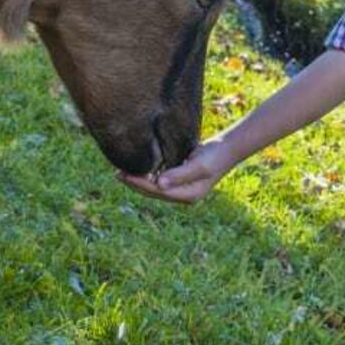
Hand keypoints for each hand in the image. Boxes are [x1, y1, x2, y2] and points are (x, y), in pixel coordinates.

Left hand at [116, 138, 238, 204]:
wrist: (227, 148)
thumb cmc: (214, 156)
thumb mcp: (198, 166)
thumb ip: (180, 175)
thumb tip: (159, 184)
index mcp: (187, 196)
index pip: (157, 191)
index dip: (139, 184)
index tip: (123, 175)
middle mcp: (183, 195)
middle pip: (154, 191)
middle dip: (136, 183)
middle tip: (117, 174)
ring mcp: (182, 188)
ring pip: (156, 186)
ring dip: (140, 179)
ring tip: (123, 171)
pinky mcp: (181, 178)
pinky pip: (161, 179)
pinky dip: (149, 174)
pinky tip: (140, 167)